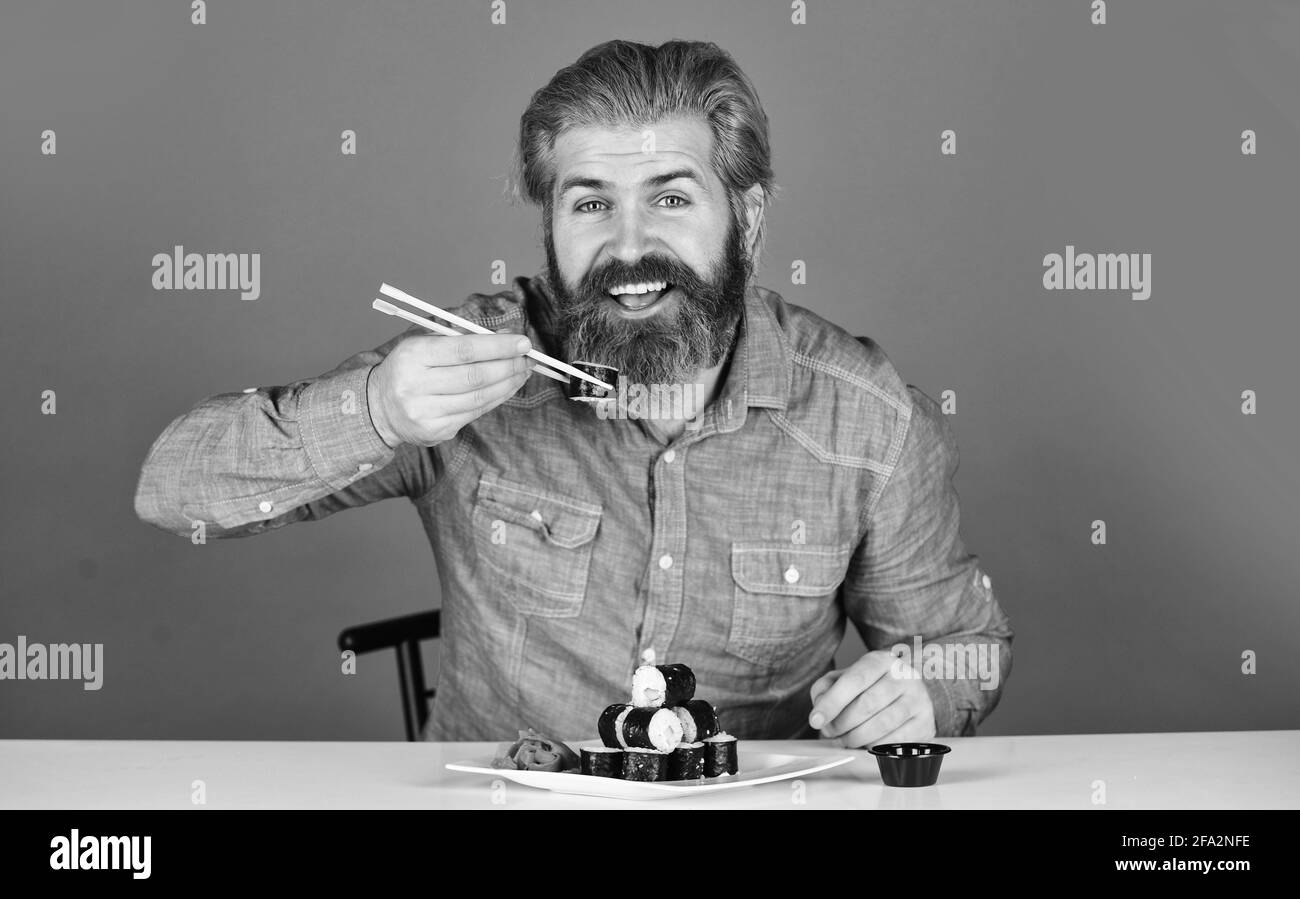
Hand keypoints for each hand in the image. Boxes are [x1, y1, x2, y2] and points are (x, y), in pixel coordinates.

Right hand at [367, 332, 532, 447]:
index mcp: (413, 356)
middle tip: (527, 359)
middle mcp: (416, 386)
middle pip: (475, 376)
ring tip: (522, 372)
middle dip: (508, 366)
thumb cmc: (409, 368)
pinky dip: (496, 399)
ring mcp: (425, 413)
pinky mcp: (436, 431)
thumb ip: (464, 339)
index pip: (464, 350)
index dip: (498, 347)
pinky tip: (506, 388)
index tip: (523, 343)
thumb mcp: (426, 344)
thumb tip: (505, 338)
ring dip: (508, 384)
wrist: (379, 406)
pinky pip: (474, 413)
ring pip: (478, 398)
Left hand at [808, 650, 935, 748]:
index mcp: (881, 660)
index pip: (854, 680)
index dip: (832, 702)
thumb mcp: (846, 678)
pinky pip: (894, 741)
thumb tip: (820, 706)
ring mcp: (918, 700)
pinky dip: (873, 746)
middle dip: (841, 724)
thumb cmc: (870, 687)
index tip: (815, 720)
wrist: (909, 693)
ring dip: (855, 738)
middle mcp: (904, 676)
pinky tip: (865, 743)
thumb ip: (826, 687)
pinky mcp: (925, 723)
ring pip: (881, 725)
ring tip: (844, 739)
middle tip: (830, 732)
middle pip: (867, 705)